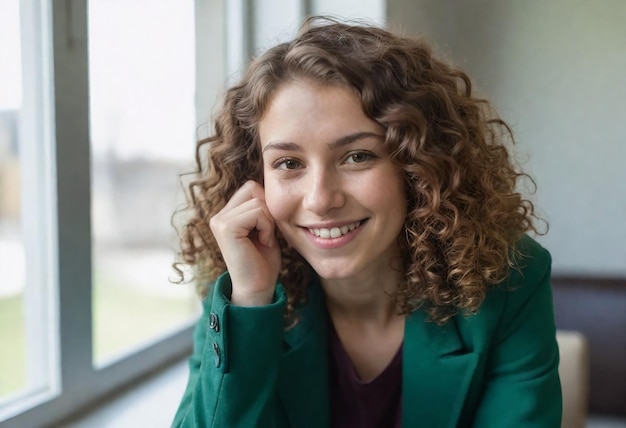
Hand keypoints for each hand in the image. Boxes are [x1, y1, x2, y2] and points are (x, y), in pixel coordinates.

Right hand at [209, 180, 280, 305]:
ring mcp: (219, 220)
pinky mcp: (225, 227)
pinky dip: (266, 227)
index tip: (265, 231)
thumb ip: (262, 206)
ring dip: (269, 223)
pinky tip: (262, 243)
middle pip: (253, 188)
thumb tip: (270, 182)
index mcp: (227, 214)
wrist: (259, 288)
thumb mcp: (265, 227)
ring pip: (258, 202)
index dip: (266, 206)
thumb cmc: (264, 261)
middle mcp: (219, 215)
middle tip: (265, 235)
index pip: (252, 187)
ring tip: (262, 241)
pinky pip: (257, 212)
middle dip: (267, 211)